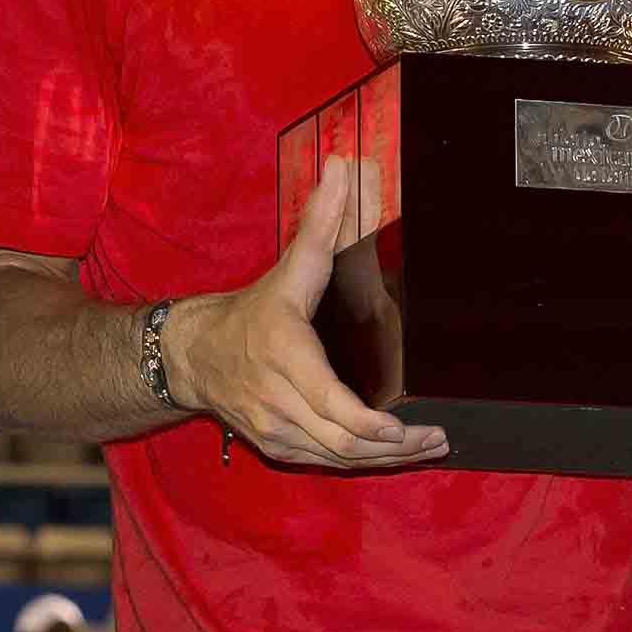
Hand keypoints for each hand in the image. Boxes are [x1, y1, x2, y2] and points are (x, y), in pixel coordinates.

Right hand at [165, 184, 444, 472]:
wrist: (194, 356)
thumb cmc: (251, 313)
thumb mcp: (288, 269)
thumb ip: (320, 223)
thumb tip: (342, 169)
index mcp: (285, 356)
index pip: (330, 404)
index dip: (369, 425)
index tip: (402, 427)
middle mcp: (278, 399)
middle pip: (343, 441)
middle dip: (394, 448)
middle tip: (436, 438)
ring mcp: (275, 429)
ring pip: (337, 458)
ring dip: (384, 460)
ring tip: (427, 447)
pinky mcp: (276, 447)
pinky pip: (324, 462)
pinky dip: (360, 461)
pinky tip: (391, 454)